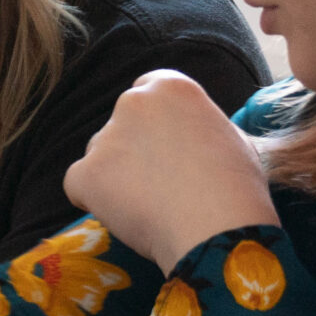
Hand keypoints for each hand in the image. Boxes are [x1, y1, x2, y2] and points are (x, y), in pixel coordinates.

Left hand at [63, 70, 277, 271]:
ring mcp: (105, 137)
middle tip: (159, 184)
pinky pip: (79, 186)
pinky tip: (126, 216)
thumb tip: (190, 136)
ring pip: (101, 155)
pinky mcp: (85, 173)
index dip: (155, 121)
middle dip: (133, 149)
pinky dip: (94, 201)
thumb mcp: (230, 138)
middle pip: (122, 123)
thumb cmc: (236, 188)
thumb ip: (198, 126)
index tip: (165, 147)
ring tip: (148, 207)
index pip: (148, 90)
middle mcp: (133, 102)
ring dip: (115, 176)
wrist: (217, 226)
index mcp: (171, 88)